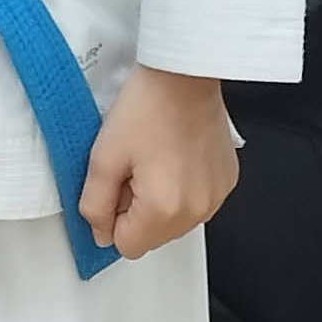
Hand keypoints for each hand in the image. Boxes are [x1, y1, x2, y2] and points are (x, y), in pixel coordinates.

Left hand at [77, 66, 236, 258]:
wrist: (184, 75)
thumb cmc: (146, 107)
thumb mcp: (102, 158)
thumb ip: (94, 205)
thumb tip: (99, 233)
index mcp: (165, 209)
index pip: (127, 246)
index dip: (111, 219)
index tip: (113, 187)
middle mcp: (198, 209)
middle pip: (153, 238)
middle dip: (136, 211)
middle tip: (132, 168)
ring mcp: (217, 196)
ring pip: (175, 223)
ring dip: (159, 202)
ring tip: (154, 160)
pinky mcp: (226, 181)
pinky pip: (195, 203)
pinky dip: (181, 190)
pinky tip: (173, 157)